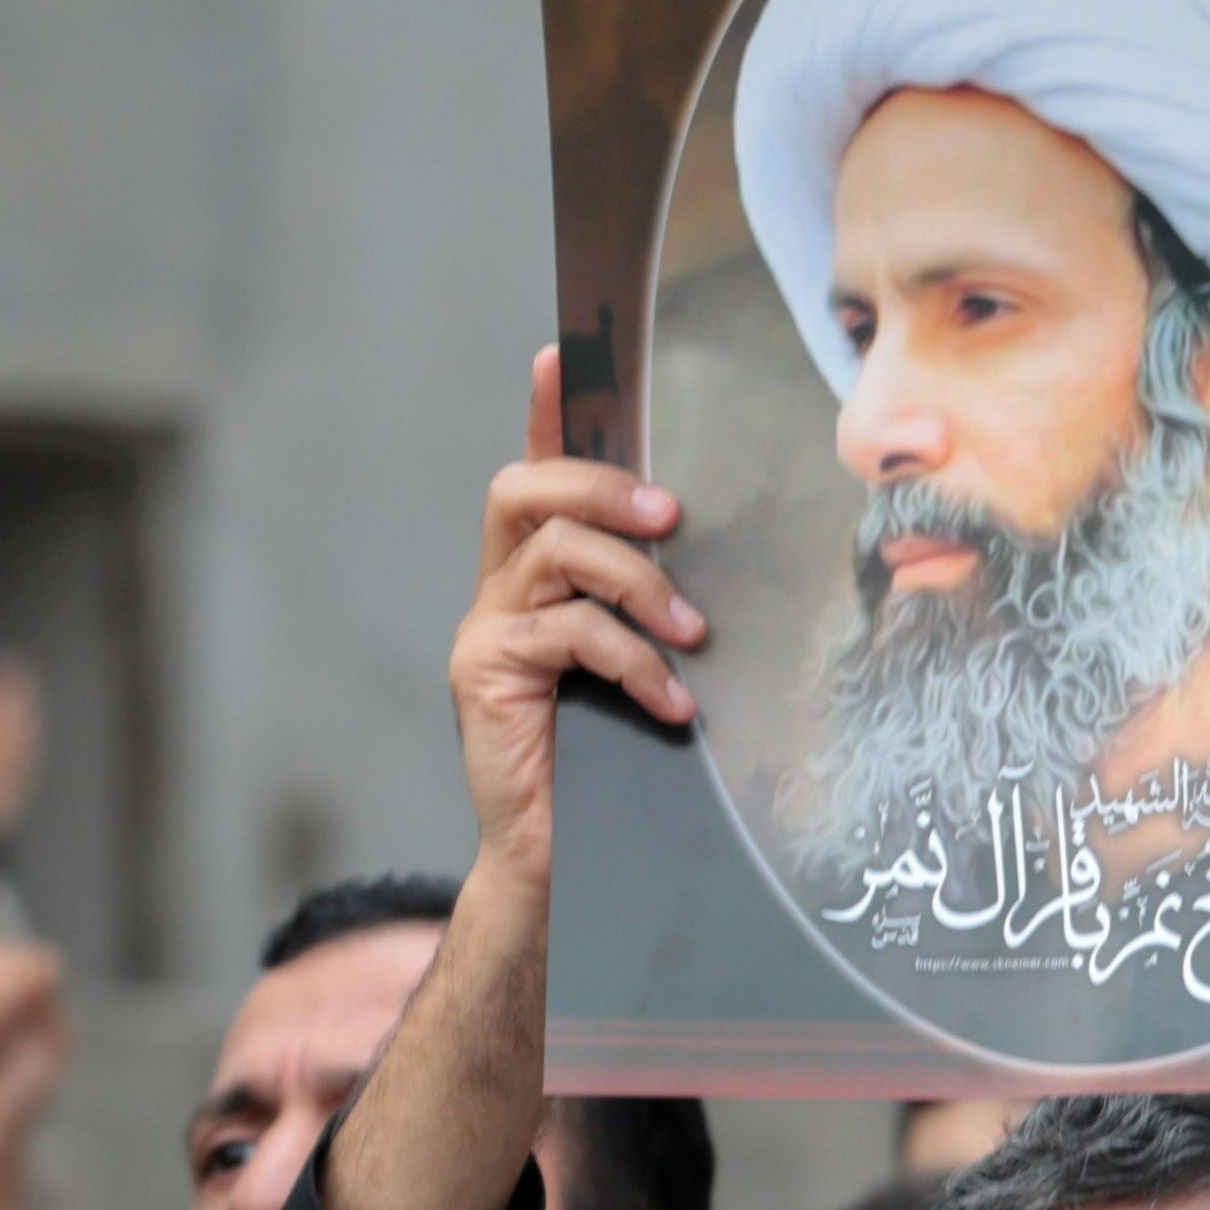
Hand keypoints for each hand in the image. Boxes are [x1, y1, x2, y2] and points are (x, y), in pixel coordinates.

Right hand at [458, 344, 696, 882]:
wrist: (570, 856)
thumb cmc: (620, 758)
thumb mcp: (651, 662)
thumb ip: (662, 606)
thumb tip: (724, 556)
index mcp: (539, 575)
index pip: (536, 472)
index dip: (548, 412)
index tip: (565, 353)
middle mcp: (501, 588)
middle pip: (524, 490)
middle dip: (600, 485)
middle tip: (669, 517)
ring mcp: (486, 629)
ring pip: (555, 554)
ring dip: (638, 583)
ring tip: (692, 635)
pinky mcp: (484, 673)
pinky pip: (566, 632)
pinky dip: (631, 660)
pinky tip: (671, 704)